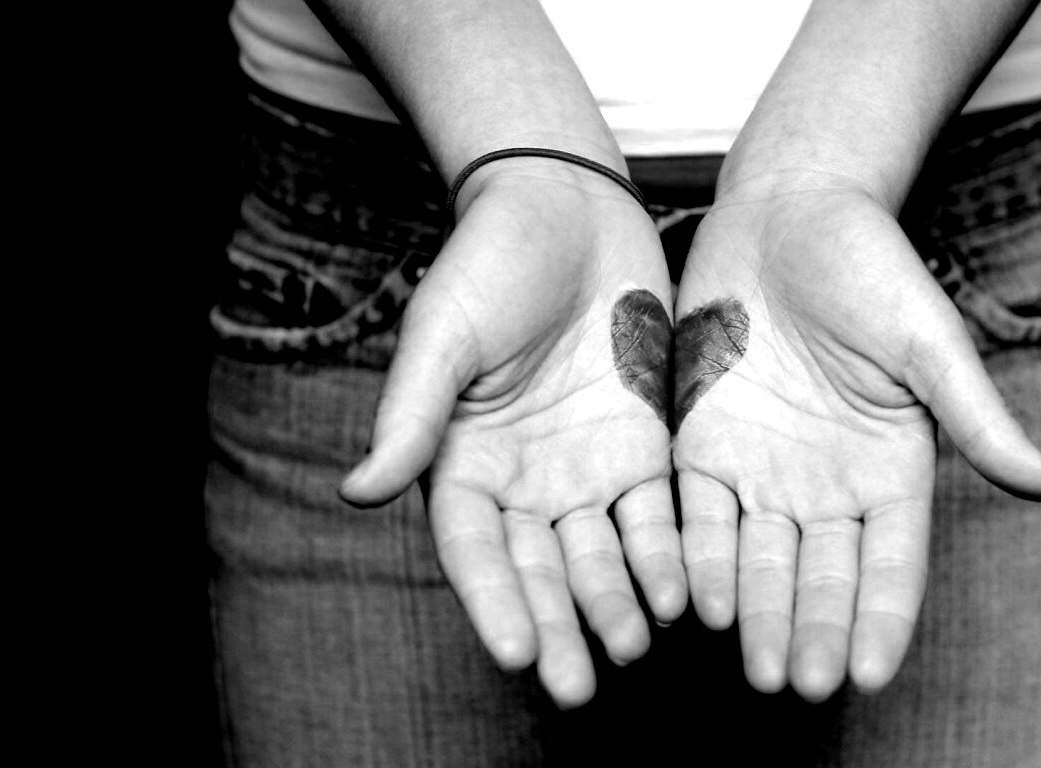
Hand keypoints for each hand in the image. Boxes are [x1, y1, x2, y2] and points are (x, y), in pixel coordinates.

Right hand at [340, 161, 685, 707]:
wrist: (568, 205)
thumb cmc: (488, 261)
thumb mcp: (442, 334)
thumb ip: (411, 415)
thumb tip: (358, 491)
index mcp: (462, 460)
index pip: (473, 548)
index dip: (491, 601)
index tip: (512, 652)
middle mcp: (523, 478)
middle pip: (538, 569)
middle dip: (556, 627)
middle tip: (576, 686)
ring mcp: (584, 467)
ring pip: (599, 554)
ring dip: (614, 603)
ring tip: (633, 647)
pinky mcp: (642, 446)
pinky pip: (654, 514)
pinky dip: (666, 554)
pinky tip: (682, 592)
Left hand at [673, 184, 1040, 700]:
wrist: (785, 210)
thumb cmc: (871, 267)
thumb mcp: (928, 342)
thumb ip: (977, 418)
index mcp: (889, 468)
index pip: (889, 562)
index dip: (881, 618)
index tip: (868, 674)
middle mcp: (824, 483)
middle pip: (820, 574)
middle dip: (808, 630)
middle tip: (794, 683)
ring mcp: (762, 468)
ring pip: (758, 558)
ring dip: (754, 612)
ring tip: (751, 666)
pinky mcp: (703, 443)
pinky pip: (698, 512)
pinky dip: (698, 556)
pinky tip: (694, 598)